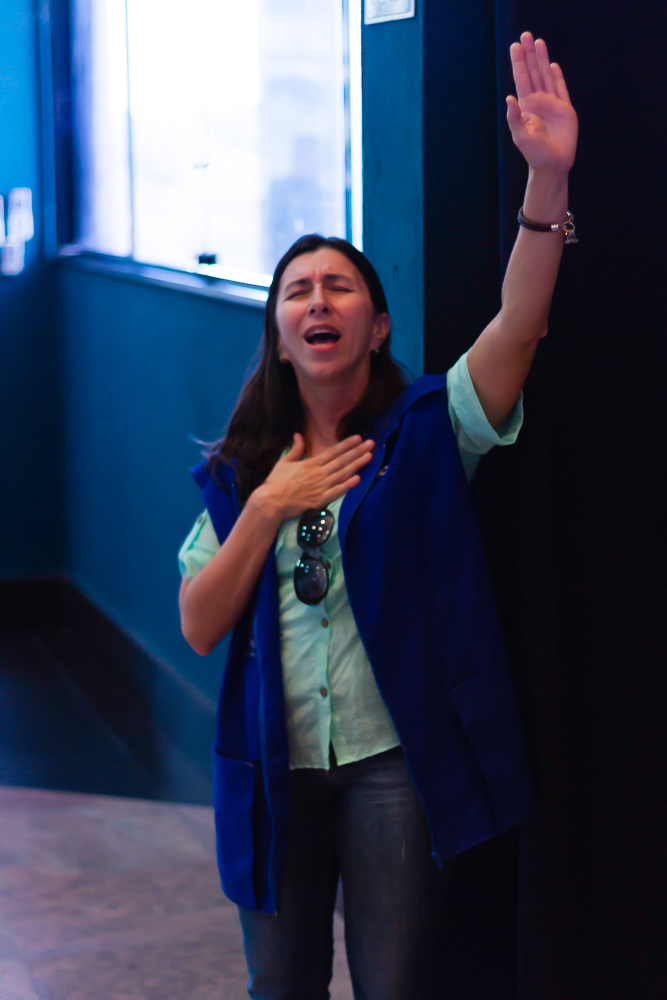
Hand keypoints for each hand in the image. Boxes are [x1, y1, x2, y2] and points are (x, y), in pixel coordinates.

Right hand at [251, 433, 374, 520]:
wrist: (271, 502)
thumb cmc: (275, 482)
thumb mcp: (284, 462)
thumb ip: (295, 449)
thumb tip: (298, 435)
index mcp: (310, 464)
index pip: (332, 451)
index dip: (347, 444)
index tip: (359, 438)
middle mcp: (318, 473)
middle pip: (342, 461)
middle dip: (358, 452)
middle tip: (372, 444)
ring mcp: (320, 487)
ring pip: (343, 474)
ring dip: (357, 465)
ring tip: (369, 457)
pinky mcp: (320, 500)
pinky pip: (337, 491)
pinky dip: (348, 485)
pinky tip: (359, 478)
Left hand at [507, 32, 577, 173]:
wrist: (553, 164)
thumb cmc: (534, 153)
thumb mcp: (521, 136)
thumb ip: (515, 118)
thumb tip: (509, 98)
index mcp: (526, 106)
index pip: (521, 79)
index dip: (518, 62)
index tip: (515, 46)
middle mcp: (538, 101)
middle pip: (533, 72)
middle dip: (529, 54)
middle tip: (525, 35)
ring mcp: (552, 103)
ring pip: (546, 75)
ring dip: (542, 59)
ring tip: (538, 42)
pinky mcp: (565, 108)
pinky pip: (560, 88)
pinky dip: (557, 76)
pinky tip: (552, 65)